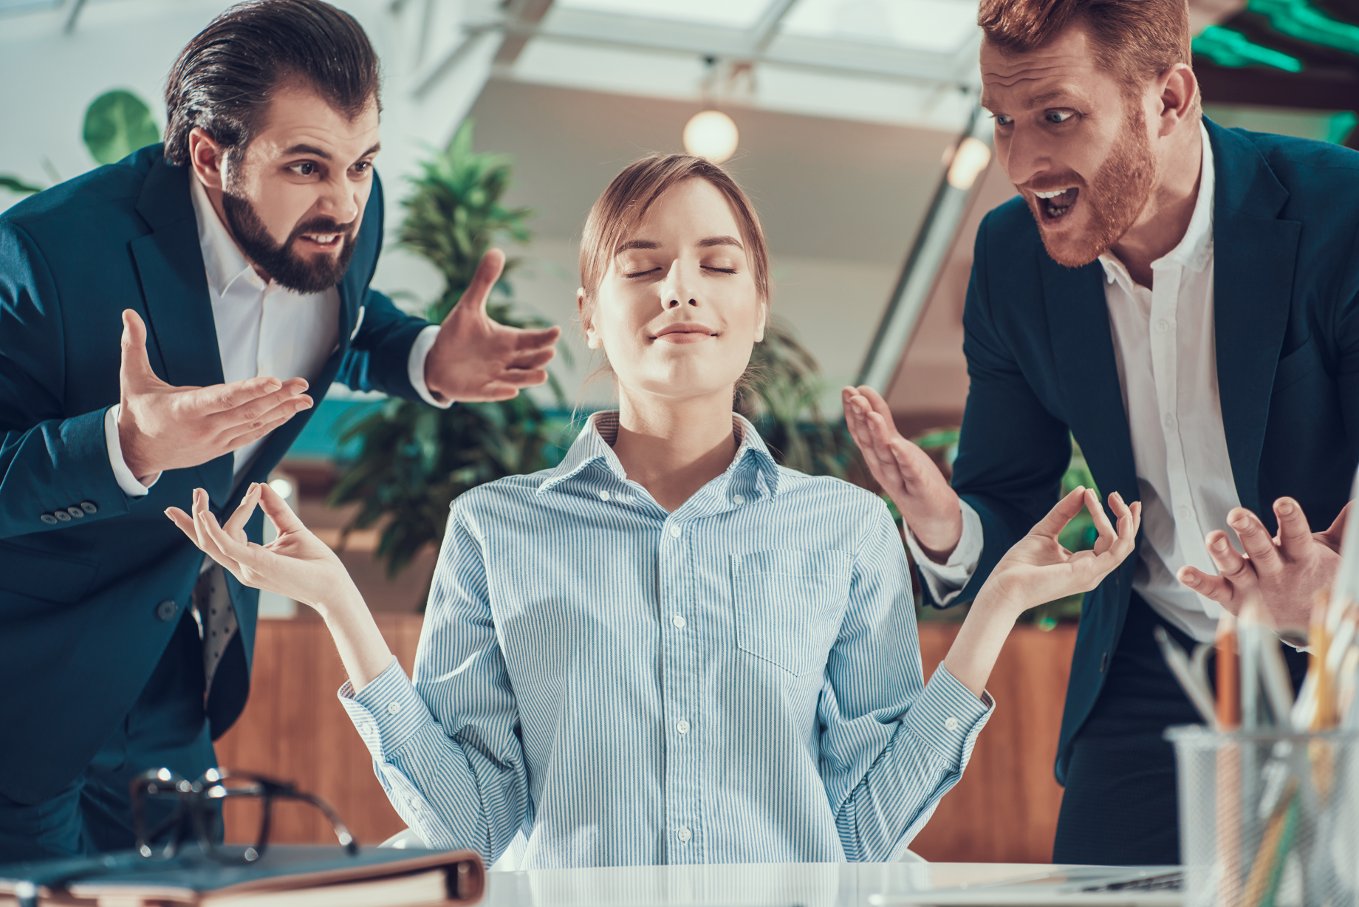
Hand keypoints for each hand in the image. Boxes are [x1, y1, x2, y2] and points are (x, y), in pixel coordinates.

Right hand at [117, 310, 312, 481]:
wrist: (136, 454)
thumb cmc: (137, 412)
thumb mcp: (132, 379)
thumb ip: (133, 345)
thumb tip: (128, 312)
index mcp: (184, 409)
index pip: (223, 398)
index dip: (250, 390)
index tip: (274, 381)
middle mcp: (204, 427)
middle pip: (247, 411)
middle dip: (277, 397)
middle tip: (302, 383)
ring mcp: (215, 441)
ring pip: (254, 424)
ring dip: (282, 410)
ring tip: (306, 398)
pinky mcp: (222, 449)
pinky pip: (252, 435)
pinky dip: (272, 424)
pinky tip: (289, 412)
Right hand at [166, 483, 356, 614]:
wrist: (333, 584)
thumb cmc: (314, 562)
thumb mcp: (291, 528)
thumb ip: (275, 508)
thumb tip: (260, 485)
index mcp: (248, 560)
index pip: (215, 542)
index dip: (200, 523)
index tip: (209, 492)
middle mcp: (242, 567)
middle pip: (205, 544)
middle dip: (192, 519)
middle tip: (195, 491)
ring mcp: (247, 568)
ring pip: (213, 542)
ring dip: (203, 517)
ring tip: (200, 493)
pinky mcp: (257, 564)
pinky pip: (228, 546)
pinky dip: (215, 530)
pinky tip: (207, 515)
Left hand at [423, 249, 561, 402]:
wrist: (436, 360)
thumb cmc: (457, 334)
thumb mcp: (469, 306)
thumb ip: (483, 281)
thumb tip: (496, 250)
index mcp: (508, 340)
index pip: (532, 339)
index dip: (544, 336)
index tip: (556, 331)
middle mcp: (507, 360)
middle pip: (530, 360)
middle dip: (540, 357)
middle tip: (549, 351)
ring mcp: (496, 376)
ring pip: (518, 378)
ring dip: (529, 378)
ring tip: (542, 376)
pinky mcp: (482, 390)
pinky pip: (495, 392)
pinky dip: (503, 392)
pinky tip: (512, 391)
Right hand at [842, 385, 961, 558]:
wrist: (933, 517)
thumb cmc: (911, 478)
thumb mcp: (894, 446)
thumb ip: (881, 421)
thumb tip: (863, 392)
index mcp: (875, 458)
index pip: (860, 433)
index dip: (853, 412)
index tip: (847, 390)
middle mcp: (882, 468)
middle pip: (868, 442)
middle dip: (859, 418)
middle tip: (853, 396)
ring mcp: (898, 480)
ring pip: (884, 456)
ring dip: (877, 435)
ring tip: (871, 414)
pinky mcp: (918, 490)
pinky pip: (908, 473)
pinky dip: (902, 459)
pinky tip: (896, 445)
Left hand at [978, 487, 1141, 619]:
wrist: (1004, 585)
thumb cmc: (1020, 565)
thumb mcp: (1044, 531)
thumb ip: (1064, 513)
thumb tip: (1083, 489)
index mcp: (1084, 564)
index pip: (1110, 541)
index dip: (1110, 517)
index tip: (1094, 493)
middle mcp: (1093, 571)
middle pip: (1124, 544)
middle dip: (1128, 518)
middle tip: (1117, 495)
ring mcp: (1092, 574)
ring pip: (1123, 544)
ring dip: (1122, 518)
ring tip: (1112, 497)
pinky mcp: (1088, 573)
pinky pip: (1115, 550)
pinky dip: (1118, 529)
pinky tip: (1109, 510)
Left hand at [1177, 498, 1349, 633]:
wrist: (1306, 626)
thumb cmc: (1314, 578)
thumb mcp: (1332, 554)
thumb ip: (1343, 531)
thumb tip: (1357, 503)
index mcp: (1301, 559)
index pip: (1297, 536)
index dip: (1291, 519)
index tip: (1283, 501)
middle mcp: (1275, 573)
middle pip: (1261, 550)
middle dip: (1249, 531)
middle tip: (1236, 513)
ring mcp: (1253, 587)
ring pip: (1235, 568)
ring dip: (1222, 552)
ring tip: (1213, 537)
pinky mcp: (1233, 600)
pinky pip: (1213, 590)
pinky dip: (1198, 581)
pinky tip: (1183, 571)